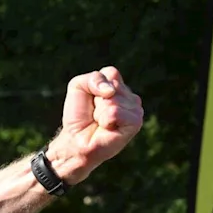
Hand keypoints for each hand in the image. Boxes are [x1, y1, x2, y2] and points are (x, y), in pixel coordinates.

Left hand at [51, 67, 143, 184]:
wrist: (76, 140)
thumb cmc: (78, 115)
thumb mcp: (78, 87)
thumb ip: (93, 78)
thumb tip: (111, 91)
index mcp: (120, 86)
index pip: (111, 73)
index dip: (94, 86)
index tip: (91, 100)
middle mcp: (131, 97)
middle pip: (112, 86)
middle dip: (96, 100)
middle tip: (95, 114)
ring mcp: (136, 109)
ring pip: (113, 100)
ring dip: (99, 112)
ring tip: (100, 121)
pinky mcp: (135, 122)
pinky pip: (115, 112)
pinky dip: (104, 119)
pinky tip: (106, 127)